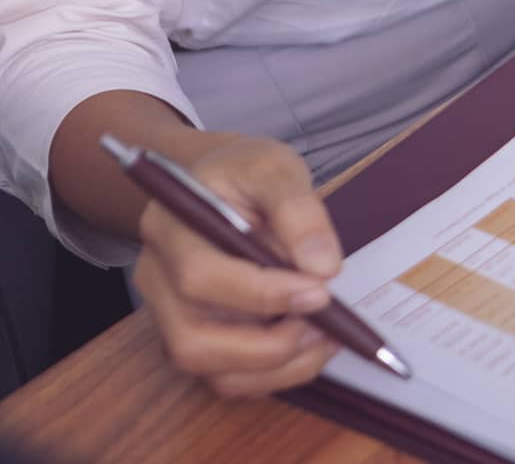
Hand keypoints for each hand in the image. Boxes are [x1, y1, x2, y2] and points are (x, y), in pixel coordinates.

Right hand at [133, 135, 343, 397]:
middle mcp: (157, 279)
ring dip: (275, 367)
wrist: (221, 183)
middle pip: (192, 339)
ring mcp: (169, 314)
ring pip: (208, 369)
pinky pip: (225, 377)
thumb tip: (322, 267)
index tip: (321, 290)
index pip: (200, 275)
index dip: (262, 293)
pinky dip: (272, 374)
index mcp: (169, 228)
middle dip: (268, 344)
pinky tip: (311, 346)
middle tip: (327, 324)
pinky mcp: (193, 335)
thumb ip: (299, 210)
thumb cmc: (244, 172)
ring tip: (326, 337)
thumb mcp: (275, 167)